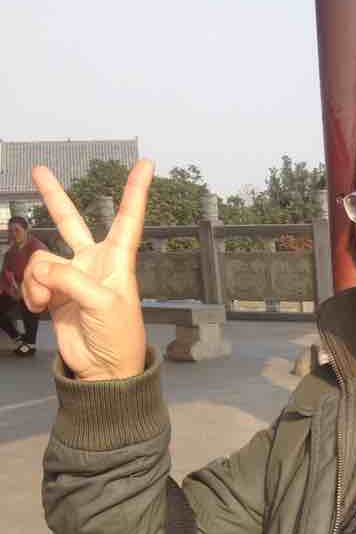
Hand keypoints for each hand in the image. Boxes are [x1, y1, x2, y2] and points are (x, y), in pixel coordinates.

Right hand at [23, 160, 153, 380]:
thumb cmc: (118, 335)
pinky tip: (40, 306)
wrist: (103, 369)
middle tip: (39, 171)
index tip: (147, 165)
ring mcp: (71, 277)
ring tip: (47, 299)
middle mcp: (94, 263)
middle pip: (71, 222)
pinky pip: (31, 279)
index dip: (136, 191)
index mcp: (118, 260)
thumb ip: (71, 278)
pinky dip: (31, 292)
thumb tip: (43, 270)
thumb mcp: (102, 302)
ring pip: (40, 258)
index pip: (128, 218)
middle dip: (54, 197)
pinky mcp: (53, 293)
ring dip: (38, 279)